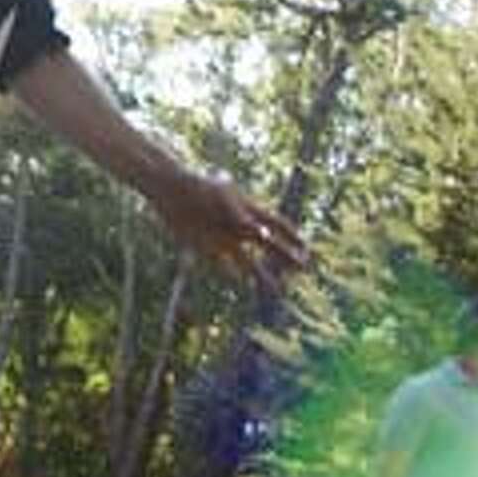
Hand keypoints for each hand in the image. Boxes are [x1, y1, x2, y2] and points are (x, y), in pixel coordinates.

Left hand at [147, 167, 305, 289]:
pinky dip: (230, 273)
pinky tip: (239, 282)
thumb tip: (263, 233)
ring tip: (277, 289)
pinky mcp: (205, 247)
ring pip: (247, 260)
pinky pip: (221, 265)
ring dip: (261, 275)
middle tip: (303, 269)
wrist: (170, 190)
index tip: (306, 247)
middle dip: (285, 257)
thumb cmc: (199, 188)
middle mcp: (238, 227)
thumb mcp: (221, 197)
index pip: (276, 224)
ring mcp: (223, 238)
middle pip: (267, 245)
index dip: (292, 236)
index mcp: (248, 209)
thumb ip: (240, 216)